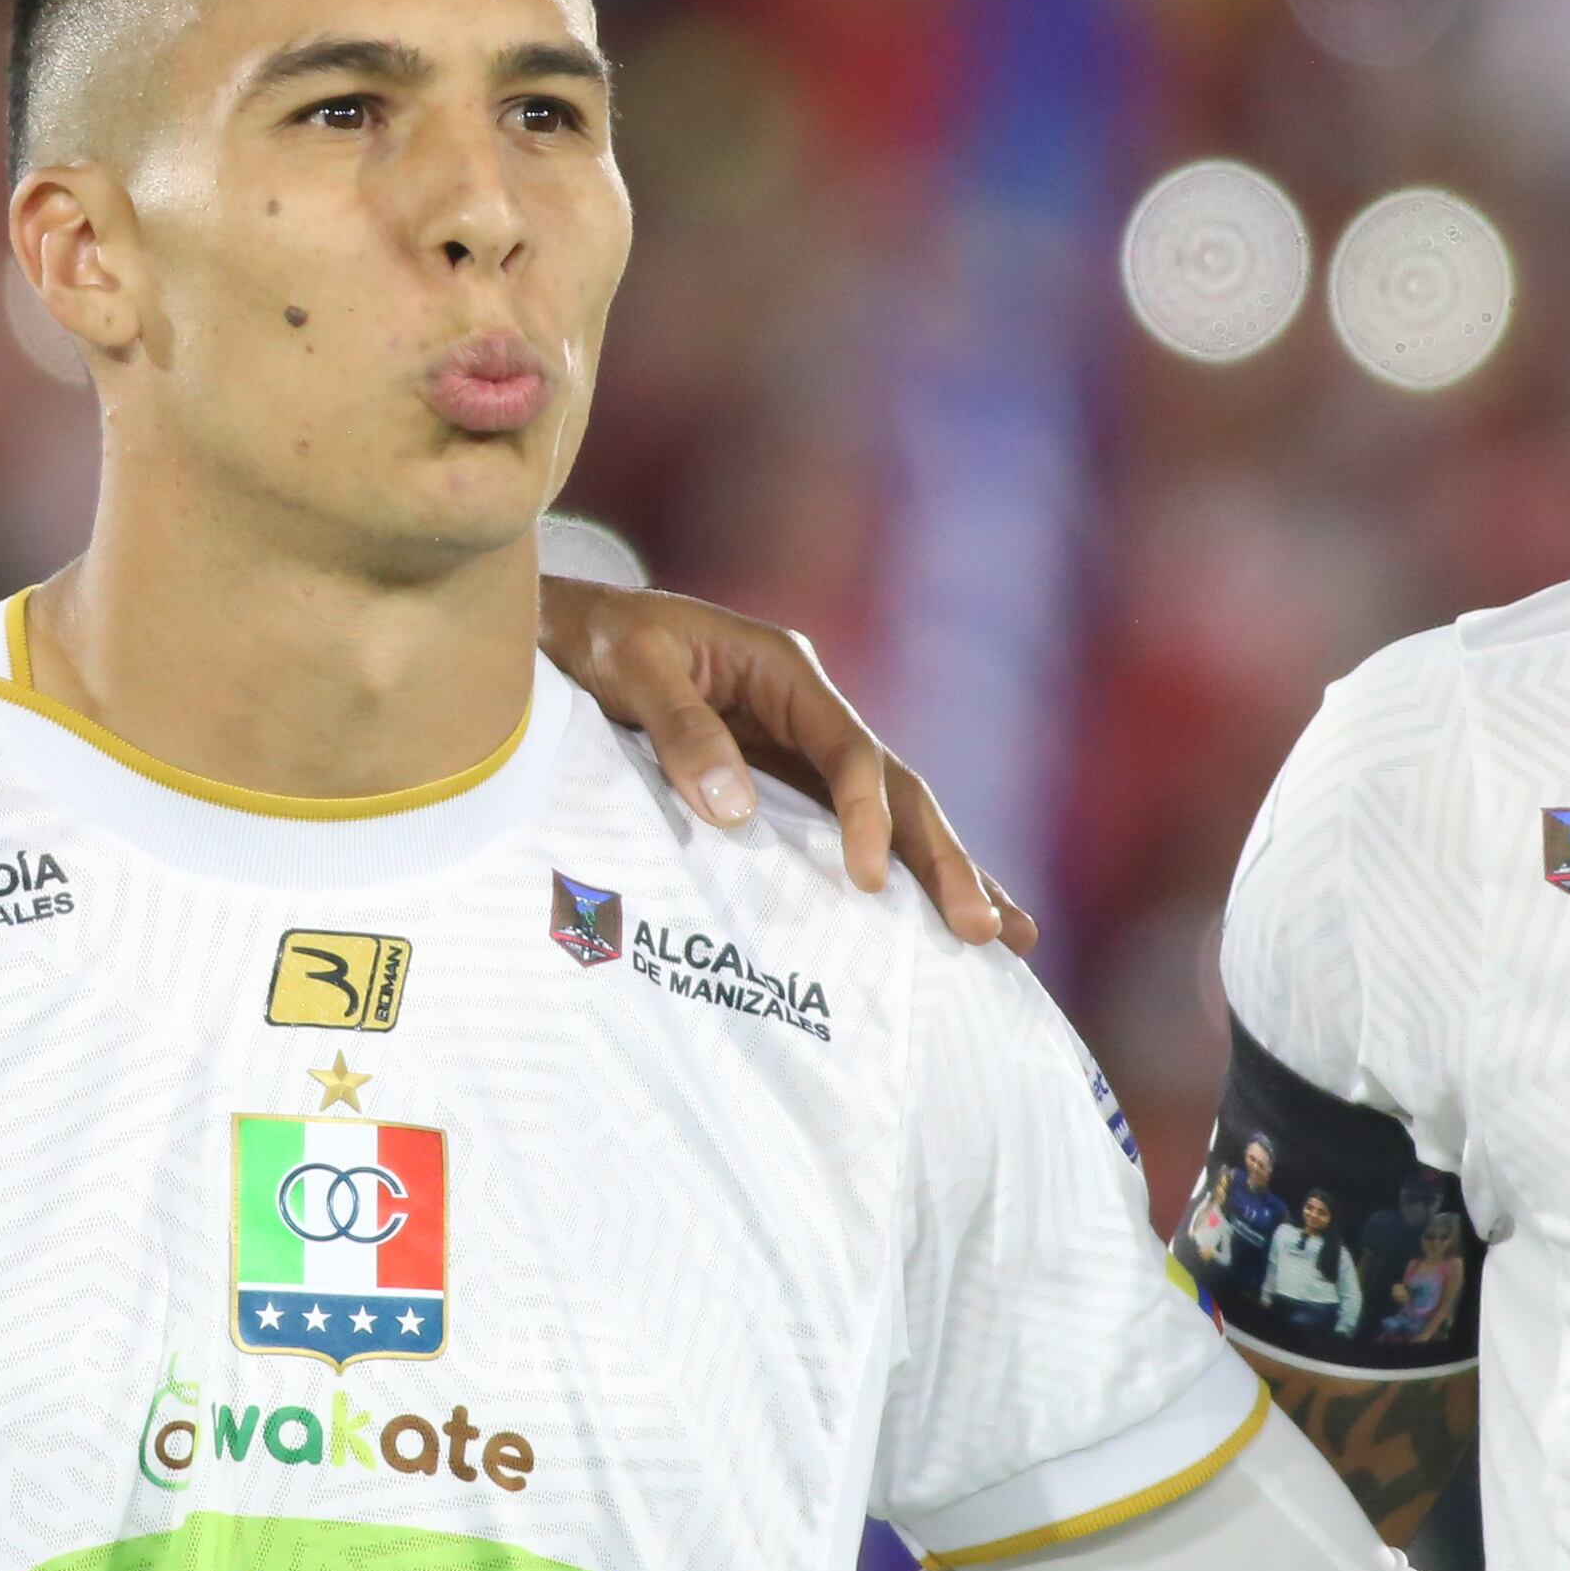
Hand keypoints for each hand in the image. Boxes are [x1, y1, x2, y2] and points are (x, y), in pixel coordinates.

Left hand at [535, 579, 1031, 950]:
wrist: (563, 634)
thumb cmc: (595, 641)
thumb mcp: (632, 666)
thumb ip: (682, 730)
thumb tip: (736, 811)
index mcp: (783, 671)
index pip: (848, 750)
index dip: (868, 815)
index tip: (871, 881)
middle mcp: (808, 709)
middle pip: (895, 786)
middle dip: (942, 858)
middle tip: (984, 930)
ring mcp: (801, 747)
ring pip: (891, 812)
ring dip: (944, 870)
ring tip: (1006, 937)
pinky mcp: (783, 783)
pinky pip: (849, 830)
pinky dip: (897, 872)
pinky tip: (934, 920)